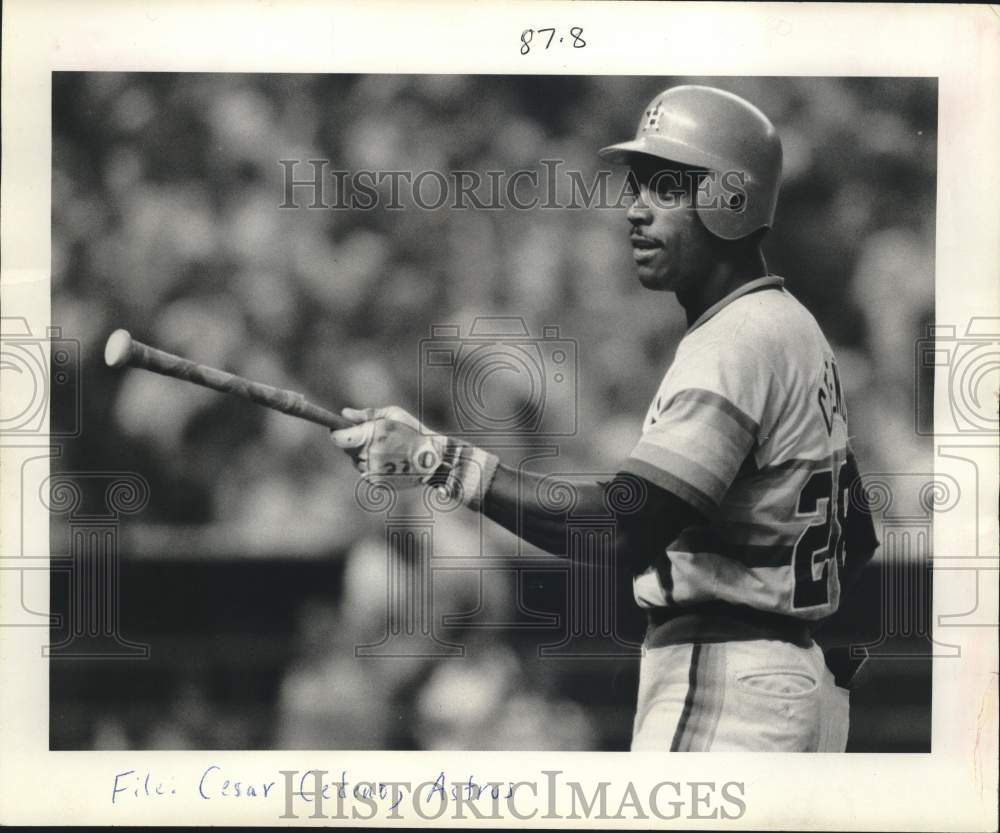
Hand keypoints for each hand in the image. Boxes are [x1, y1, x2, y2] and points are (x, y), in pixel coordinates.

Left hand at [330, 406, 445, 485]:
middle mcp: (369, 456)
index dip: (336, 433)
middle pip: (347, 450)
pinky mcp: (377, 483)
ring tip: (386, 449)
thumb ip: (366, 415)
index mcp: (371, 436)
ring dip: (364, 455)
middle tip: (374, 436)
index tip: (338, 429)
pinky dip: (372, 466)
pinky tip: (389, 460)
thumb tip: (344, 414)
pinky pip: (366, 473)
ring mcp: (372, 472)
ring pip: (356, 462)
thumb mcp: (393, 414)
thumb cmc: (413, 431)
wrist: (432, 459)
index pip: (339, 438)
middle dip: (355, 442)